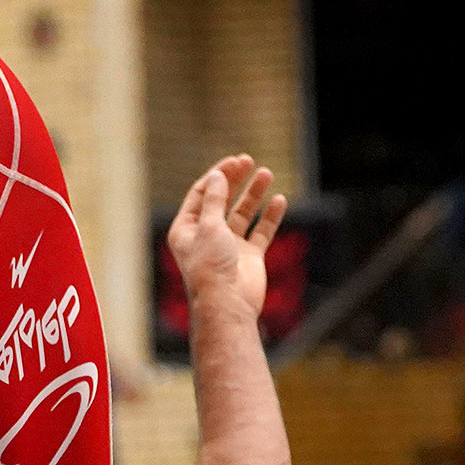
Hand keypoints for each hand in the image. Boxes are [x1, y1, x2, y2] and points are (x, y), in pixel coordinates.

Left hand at [166, 156, 285, 321]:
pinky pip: (261, 231)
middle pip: (222, 200)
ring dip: (254, 194)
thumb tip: (216, 176)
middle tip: (248, 161)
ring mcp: (229, 245)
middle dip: (235, 180)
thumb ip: (214, 200)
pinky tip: (279, 200)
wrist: (228, 304)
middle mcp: (206, 235)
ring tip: (267, 173)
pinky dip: (269, 216)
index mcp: (186, 229)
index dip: (216, 176)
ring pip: (243, 213)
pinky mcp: (249, 256)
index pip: (200, 194)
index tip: (233, 162)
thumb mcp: (208, 226)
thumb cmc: (211, 266)